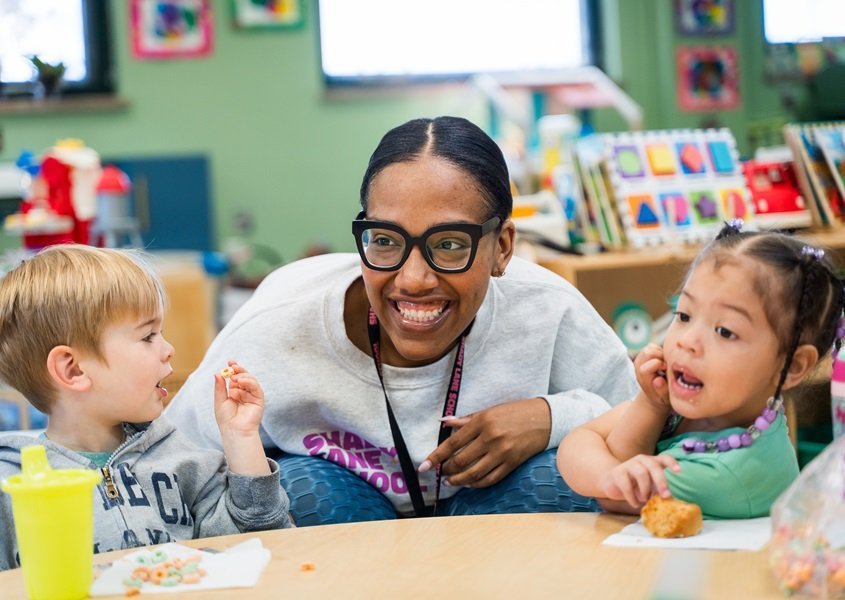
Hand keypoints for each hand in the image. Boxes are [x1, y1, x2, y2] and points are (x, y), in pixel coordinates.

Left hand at [214, 360, 264, 436]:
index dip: (234, 369)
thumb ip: (220, 387)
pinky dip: (249, 382)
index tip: (230, 362)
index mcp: (235, 392)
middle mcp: (244, 392)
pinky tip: (241, 382)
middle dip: (239, 370)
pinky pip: (256, 387)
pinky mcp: (259, 399)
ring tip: (235, 378)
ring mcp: (252, 395)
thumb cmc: (226, 419)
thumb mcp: (220, 400)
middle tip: (233, 366)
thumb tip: (217, 373)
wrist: (234, 430)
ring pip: (251, 380)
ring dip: (243, 376)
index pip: (236, 377)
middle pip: (244, 377)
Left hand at [418, 397, 549, 487]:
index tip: (425, 465)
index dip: (436, 456)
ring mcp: (502, 452)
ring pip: (473, 473)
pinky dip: (476, 484)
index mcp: (482, 421)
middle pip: (461, 460)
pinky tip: (469, 483)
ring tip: (451, 481)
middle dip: (447, 470)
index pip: (453, 443)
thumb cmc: (515, 412)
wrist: (545, 418)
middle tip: (441, 472)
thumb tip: (445, 422)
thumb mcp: (489, 411)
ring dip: (458, 480)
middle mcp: (491, 437)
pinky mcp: (512, 463)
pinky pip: (490, 479)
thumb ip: (466, 419)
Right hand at [601, 454, 679, 507]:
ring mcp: (628, 464)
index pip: (664, 458)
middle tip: (666, 496)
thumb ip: (657, 489)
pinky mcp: (617, 473)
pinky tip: (635, 503)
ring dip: (646, 490)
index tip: (679, 471)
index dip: (672, 463)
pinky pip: (627, 484)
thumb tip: (668, 500)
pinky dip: (632, 497)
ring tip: (645, 500)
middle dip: (661, 481)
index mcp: (652, 462)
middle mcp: (641, 460)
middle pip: (653, 466)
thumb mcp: (648, 486)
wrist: (611, 483)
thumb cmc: (634, 485)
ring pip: (641, 473)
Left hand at [634, 343, 669, 410]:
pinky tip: (664, 360)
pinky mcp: (645, 352)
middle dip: (661, 356)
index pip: (645, 367)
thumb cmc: (663, 396)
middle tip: (668, 365)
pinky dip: (660, 350)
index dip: (658, 365)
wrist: (656, 392)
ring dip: (661, 353)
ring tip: (666, 364)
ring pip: (650, 347)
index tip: (667, 369)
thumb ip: (662, 390)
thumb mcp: (665, 398)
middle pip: (648, 353)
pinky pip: (653, 345)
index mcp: (642, 377)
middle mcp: (638, 366)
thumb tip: (658, 380)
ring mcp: (640, 358)